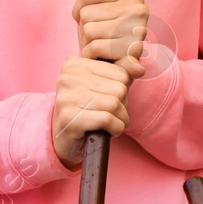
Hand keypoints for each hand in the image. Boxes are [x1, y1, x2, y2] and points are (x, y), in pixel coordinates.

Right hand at [50, 55, 131, 170]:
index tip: (108, 99)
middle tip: (110, 114)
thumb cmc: (87, 110)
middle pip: (119, 88)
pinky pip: (108, 120)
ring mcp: (67, 97)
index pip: (120, 72)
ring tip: (110, 124)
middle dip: (122, 106)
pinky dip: (115, 129)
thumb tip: (139, 67)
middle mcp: (67, 77)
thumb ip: (122, 72)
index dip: (121, 91)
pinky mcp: (70, 118)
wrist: (63, 140)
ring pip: (115, 104)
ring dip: (120, 119)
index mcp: (74, 63)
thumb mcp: (103, 86)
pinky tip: (107, 131)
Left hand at [71, 0, 146, 80]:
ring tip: (99, 45)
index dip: (80, 10)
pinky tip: (99, 56)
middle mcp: (139, 10)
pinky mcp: (131, 53)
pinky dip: (90, 54)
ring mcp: (138, 31)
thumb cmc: (103, 32)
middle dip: (84, 28)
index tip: (94, 19)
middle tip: (98, 36)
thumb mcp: (94, 6)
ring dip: (87, 42)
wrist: (115, 67)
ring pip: (88, 31)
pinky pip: (95, 47)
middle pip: (86, 14)